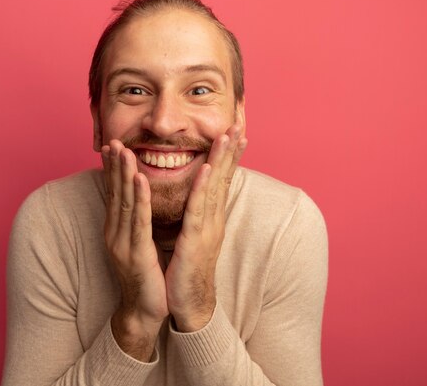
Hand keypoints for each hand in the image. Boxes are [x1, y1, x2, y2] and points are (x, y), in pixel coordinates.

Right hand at [101, 139, 167, 360]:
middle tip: (113, 140)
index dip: (112, 169)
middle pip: (115, 193)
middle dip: (114, 165)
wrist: (144, 311)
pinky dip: (140, 198)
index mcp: (117, 230)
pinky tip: (140, 180)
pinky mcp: (136, 253)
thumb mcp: (138, 244)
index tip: (112, 146)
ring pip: (124, 202)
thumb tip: (138, 203)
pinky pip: (139, 222)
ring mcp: (123, 243)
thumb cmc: (146, 276)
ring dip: (124, 174)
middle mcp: (115, 233)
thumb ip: (136, 223)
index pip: (114, 194)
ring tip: (124, 150)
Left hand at [165, 124, 247, 331]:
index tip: (235, 133)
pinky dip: (202, 188)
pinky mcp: (195, 239)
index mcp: (212, 217)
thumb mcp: (194, 236)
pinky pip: (198, 209)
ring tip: (227, 135)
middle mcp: (214, 219)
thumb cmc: (189, 269)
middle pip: (224, 178)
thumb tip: (196, 197)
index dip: (229, 156)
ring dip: (221, 160)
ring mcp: (207, 228)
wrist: (189, 302)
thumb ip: (196, 215)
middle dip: (231, 150)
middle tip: (238, 124)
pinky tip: (206, 169)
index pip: (222, 180)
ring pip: (215, 188)